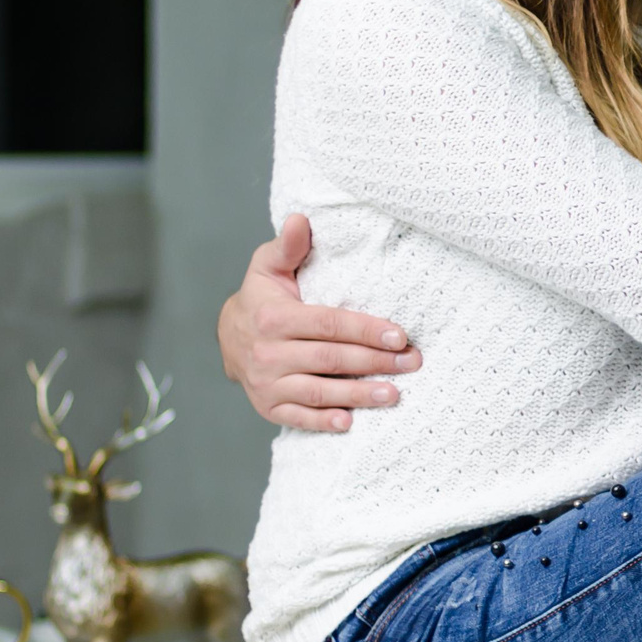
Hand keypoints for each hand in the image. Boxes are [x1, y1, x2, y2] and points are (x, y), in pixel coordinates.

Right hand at [217, 214, 420, 432]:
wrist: (228, 335)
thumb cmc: (261, 296)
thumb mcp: (267, 266)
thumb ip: (287, 246)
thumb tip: (301, 220)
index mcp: (273, 317)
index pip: (329, 324)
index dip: (366, 330)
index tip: (400, 336)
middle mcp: (267, 352)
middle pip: (331, 358)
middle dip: (375, 362)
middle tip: (412, 363)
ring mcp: (266, 383)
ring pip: (318, 391)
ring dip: (358, 395)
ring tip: (394, 394)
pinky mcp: (267, 406)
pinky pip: (298, 417)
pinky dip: (323, 422)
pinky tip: (350, 421)